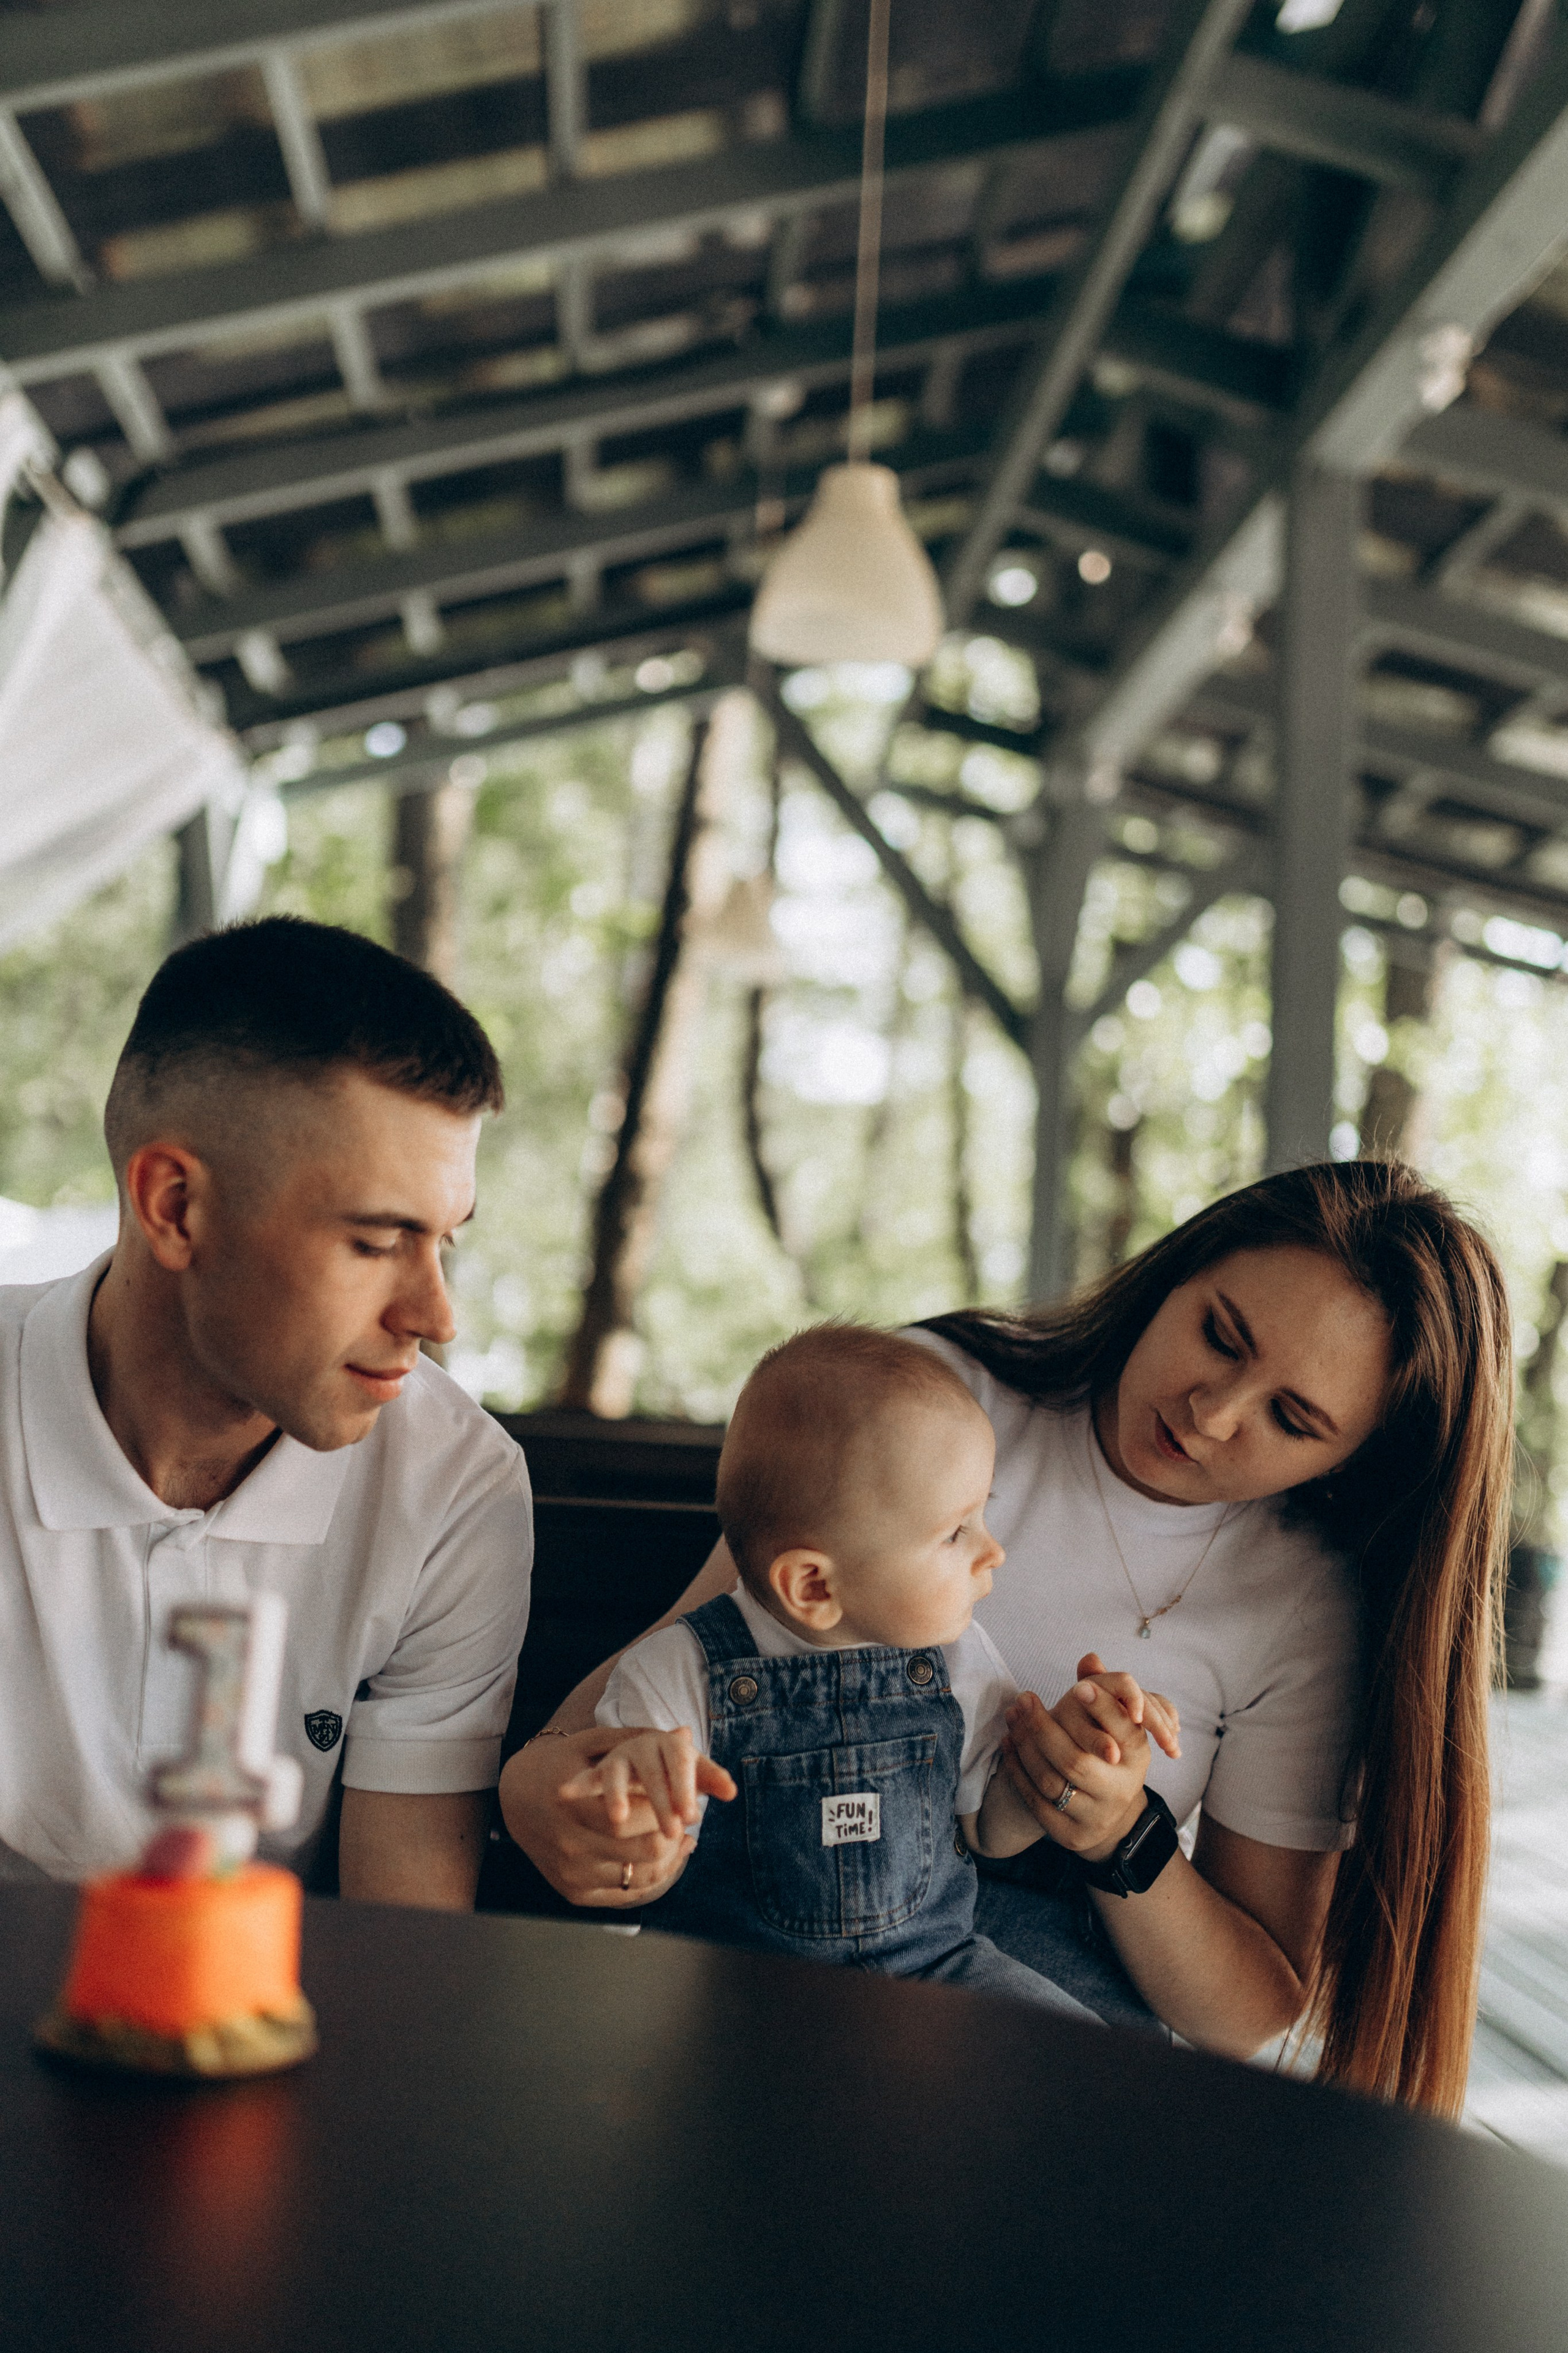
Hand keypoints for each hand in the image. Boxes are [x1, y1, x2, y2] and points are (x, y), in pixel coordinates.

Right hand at [498, 1726, 716, 1908]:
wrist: (515, 1798)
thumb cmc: (561, 1763)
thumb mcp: (591, 1742)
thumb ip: (637, 1737)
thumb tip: (686, 1733)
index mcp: (572, 1806)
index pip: (634, 1818)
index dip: (668, 1812)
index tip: (689, 1803)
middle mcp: (569, 1846)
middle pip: (642, 1851)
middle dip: (674, 1837)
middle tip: (690, 1820)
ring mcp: (571, 1874)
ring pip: (640, 1878)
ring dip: (670, 1860)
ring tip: (684, 1838)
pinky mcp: (575, 1893)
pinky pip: (627, 1895)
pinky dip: (653, 1878)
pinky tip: (668, 1856)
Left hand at [1001, 1652, 1180, 1864]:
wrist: (1107, 1816)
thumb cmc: (1107, 1755)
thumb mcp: (1115, 1725)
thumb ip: (1103, 1690)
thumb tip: (1090, 1658)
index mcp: (1137, 1758)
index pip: (1124, 1731)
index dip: (1102, 1708)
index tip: (1077, 1687)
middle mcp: (1121, 1790)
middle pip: (1076, 1760)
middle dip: (1044, 1727)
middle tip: (1023, 1699)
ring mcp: (1095, 1816)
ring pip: (1051, 1780)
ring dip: (1025, 1745)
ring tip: (1011, 1717)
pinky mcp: (1069, 1833)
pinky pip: (1035, 1800)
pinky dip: (1018, 1770)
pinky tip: (1008, 1744)